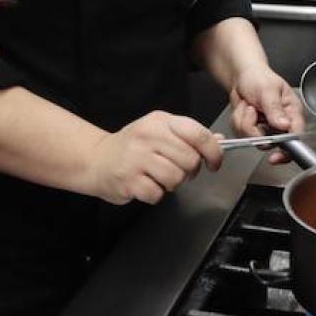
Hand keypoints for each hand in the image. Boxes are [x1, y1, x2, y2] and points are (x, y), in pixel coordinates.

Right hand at [83, 111, 222, 205]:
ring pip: (176, 178)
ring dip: (171, 184)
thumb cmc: (132, 148)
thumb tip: (219, 141)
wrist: (96, 160)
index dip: (213, 152)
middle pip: (190, 160)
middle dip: (189, 171)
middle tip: (176, 170)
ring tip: (158, 177)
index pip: (198, 134)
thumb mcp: (160, 133)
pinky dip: (154, 194)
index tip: (214, 163)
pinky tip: (145, 184)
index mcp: (160, 121)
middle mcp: (148, 136)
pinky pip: (157, 194)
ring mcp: (136, 158)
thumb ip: (189, 137)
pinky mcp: (128, 180)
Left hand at [228, 65, 304, 163]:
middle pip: (271, 142)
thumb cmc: (259, 77)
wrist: (242, 76)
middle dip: (255, 128)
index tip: (276, 155)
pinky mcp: (252, 130)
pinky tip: (243, 109)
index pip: (295, 136)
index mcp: (292, 113)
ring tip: (248, 105)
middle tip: (252, 110)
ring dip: (245, 121)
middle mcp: (281, 124)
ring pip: (253, 138)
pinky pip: (242, 134)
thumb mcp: (268, 90)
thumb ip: (275, 109)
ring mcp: (266, 128)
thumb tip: (284, 125)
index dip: (287, 150)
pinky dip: (238, 120)